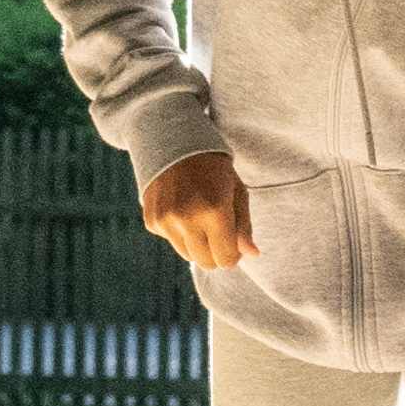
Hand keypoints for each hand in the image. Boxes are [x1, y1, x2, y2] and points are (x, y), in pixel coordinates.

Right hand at [141, 151, 254, 275]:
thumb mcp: (236, 191)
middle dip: (216, 253)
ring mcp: (166, 221)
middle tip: (219, 232)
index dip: (233, 255)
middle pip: (206, 262)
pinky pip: (171, 241)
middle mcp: (188, 219)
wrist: (174, 142)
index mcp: (215, 212)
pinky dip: (178, 232)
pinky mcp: (152, 221)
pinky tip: (181, 207)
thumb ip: (244, 226)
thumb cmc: (213, 168)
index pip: (226, 259)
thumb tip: (252, 254)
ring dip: (197, 244)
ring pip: (187, 255)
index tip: (234, 243)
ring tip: (200, 216)